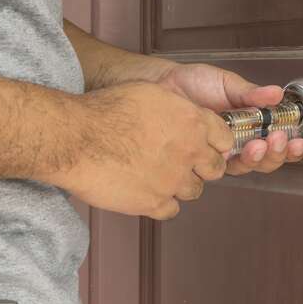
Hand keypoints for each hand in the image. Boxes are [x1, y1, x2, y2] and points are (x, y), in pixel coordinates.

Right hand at [43, 82, 232, 219]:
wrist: (78, 138)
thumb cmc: (106, 110)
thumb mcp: (150, 94)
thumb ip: (176, 108)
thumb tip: (184, 116)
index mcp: (193, 121)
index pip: (224, 138)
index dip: (213, 143)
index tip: (204, 145)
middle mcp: (189, 151)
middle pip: (214, 168)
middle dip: (201, 166)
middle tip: (182, 163)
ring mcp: (174, 180)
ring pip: (194, 190)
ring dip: (180, 184)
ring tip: (158, 176)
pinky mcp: (154, 202)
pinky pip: (171, 210)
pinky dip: (161, 203)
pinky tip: (146, 191)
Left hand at [156, 63, 302, 175]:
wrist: (164, 84)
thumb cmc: (195, 84)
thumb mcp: (229, 84)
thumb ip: (252, 93)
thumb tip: (277, 93)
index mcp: (251, 125)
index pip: (276, 143)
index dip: (290, 147)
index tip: (298, 140)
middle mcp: (238, 142)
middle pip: (265, 161)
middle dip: (275, 154)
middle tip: (275, 140)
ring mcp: (220, 151)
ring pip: (245, 167)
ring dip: (256, 158)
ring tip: (257, 144)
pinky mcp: (201, 157)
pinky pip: (217, 167)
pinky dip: (228, 159)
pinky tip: (231, 149)